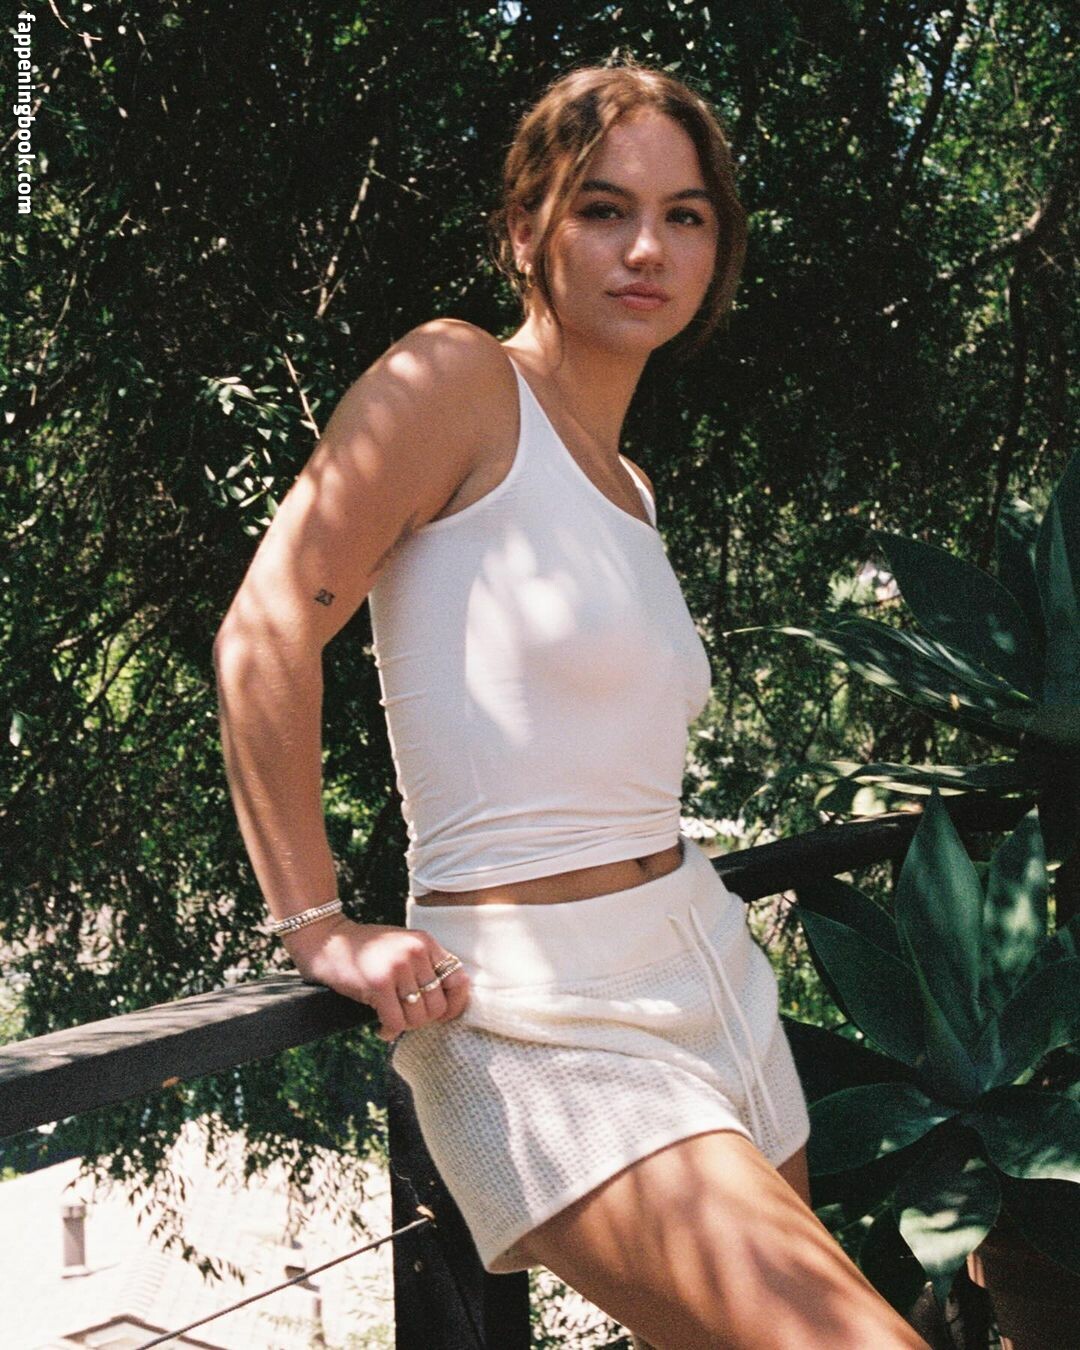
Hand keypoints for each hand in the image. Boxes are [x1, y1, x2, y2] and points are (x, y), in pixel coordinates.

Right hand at [280, 915, 470, 1040]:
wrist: (328, 941)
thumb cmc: (367, 951)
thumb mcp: (403, 948)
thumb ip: (426, 968)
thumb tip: (449, 1006)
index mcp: (426, 942)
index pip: (459, 980)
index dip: (454, 1005)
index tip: (440, 1016)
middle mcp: (416, 952)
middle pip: (438, 1005)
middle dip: (422, 1020)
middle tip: (405, 1018)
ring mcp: (398, 966)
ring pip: (418, 1017)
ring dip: (405, 1027)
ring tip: (392, 1021)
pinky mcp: (378, 983)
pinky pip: (396, 1022)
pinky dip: (389, 1031)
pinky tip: (381, 1028)